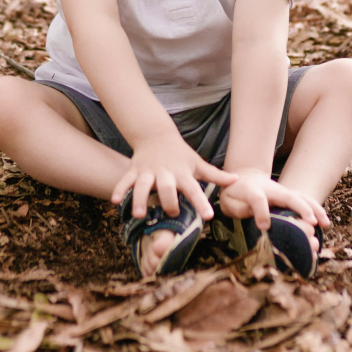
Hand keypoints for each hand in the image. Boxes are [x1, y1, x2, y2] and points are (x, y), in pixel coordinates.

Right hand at [110, 135, 229, 225]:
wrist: (157, 135)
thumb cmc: (181, 155)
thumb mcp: (198, 163)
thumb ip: (216, 175)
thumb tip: (237, 180)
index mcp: (182, 174)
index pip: (194, 189)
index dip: (201, 202)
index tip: (208, 216)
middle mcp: (165, 174)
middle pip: (167, 187)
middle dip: (168, 200)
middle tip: (171, 214)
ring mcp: (148, 172)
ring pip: (143, 185)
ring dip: (139, 199)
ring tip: (139, 215)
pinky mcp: (134, 170)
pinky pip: (125, 180)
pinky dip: (119, 189)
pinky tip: (115, 201)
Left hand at [216, 167, 328, 232]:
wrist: (246, 177)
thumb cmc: (235, 193)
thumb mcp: (228, 200)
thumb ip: (237, 208)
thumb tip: (253, 215)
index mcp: (252, 191)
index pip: (257, 199)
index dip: (260, 212)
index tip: (264, 226)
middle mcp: (272, 190)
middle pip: (288, 196)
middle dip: (300, 208)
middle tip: (311, 222)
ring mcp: (283, 192)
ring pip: (302, 197)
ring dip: (314, 209)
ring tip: (324, 224)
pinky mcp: (290, 197)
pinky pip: (306, 201)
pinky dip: (316, 210)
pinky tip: (325, 222)